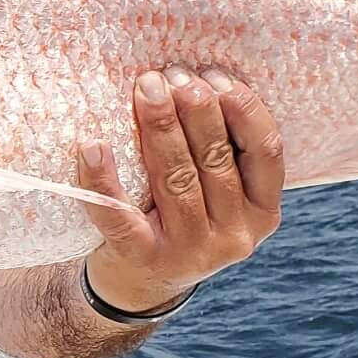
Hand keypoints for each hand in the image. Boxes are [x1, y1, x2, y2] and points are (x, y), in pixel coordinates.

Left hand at [77, 67, 283, 315]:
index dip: (243, 109)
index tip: (214, 75)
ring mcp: (191, 251)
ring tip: (146, 89)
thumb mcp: (219, 192)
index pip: (266, 151)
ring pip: (176, 179)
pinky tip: (92, 147)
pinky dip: (103, 180)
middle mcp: (234, 235)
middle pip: (215, 159)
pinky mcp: (144, 259)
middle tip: (170, 74)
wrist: (141, 283)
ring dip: (160, 128)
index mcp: (262, 211)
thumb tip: (200, 76)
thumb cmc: (181, 215)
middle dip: (194, 108)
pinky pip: (120, 215)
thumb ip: (223, 149)